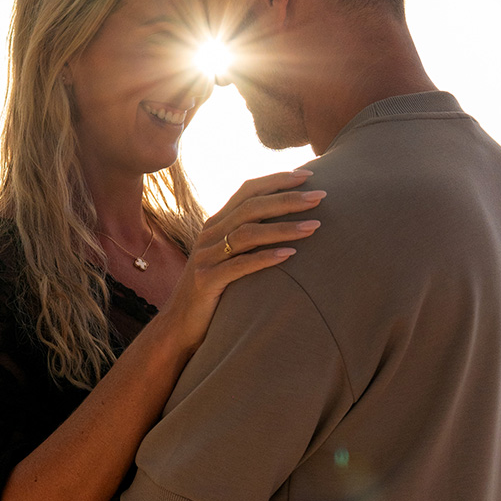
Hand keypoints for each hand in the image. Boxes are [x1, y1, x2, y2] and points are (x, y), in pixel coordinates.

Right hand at [156, 169, 324, 354]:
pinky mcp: (207, 281)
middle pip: (251, 207)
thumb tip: (285, 222)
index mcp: (216, 224)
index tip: (309, 175)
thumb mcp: (227, 257)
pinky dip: (266, 258)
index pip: (247, 191)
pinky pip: (239, 266)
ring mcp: (206, 258)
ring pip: (247, 233)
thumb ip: (246, 238)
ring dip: (284, 228)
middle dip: (288, 199)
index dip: (277, 180)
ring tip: (315, 226)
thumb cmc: (213, 291)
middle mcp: (209, 235)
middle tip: (321, 196)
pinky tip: (291, 255)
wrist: (179, 325)